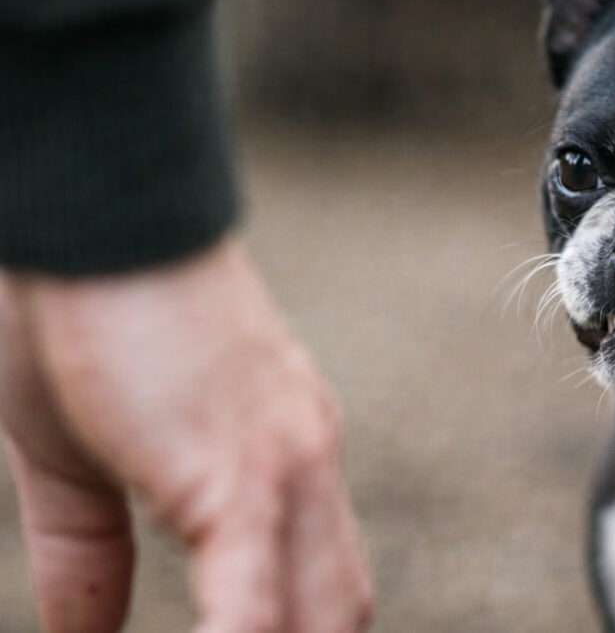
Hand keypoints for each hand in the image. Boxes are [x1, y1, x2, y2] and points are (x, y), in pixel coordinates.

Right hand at [0, 237, 372, 632]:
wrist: (93, 218)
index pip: (321, 585)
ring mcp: (290, 466)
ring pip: (322, 614)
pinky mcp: (242, 469)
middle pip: (341, 611)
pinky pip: (255, 600)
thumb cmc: (82, 322)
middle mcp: (308, 465)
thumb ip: (94, 557)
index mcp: (284, 460)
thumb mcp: (75, 459)